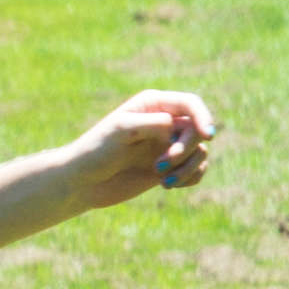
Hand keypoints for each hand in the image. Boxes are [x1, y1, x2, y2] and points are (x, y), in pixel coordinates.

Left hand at [63, 89, 219, 209]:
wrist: (81, 182)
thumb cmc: (94, 151)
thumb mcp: (120, 132)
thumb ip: (150, 123)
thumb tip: (176, 123)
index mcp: (153, 105)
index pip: (190, 104)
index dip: (202, 117)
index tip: (206, 136)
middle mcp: (165, 122)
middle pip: (197, 130)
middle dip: (185, 149)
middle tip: (160, 166)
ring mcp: (168, 145)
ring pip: (200, 152)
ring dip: (189, 168)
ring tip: (164, 181)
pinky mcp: (169, 167)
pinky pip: (197, 169)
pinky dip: (190, 178)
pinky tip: (168, 185)